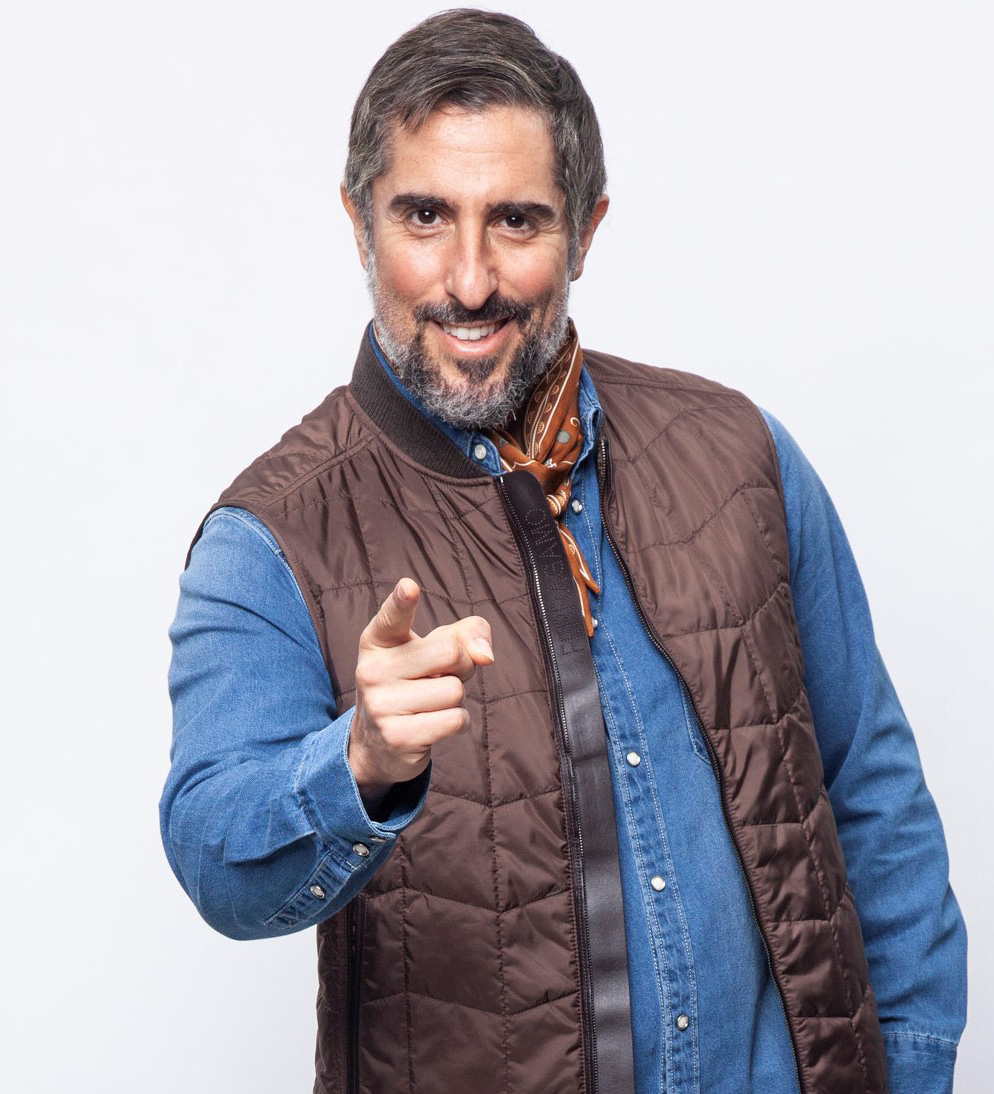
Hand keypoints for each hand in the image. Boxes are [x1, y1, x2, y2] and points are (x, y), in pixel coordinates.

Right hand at [348, 578, 493, 810]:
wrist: (379, 742)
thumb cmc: (415, 682)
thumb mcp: (436, 650)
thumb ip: (467, 634)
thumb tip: (486, 655)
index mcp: (377, 641)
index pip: (392, 617)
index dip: (402, 601)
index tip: (409, 586)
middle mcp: (372, 670)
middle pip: (450, 653)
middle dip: (462, 666)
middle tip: (440, 677)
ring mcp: (381, 705)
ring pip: (454, 691)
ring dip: (456, 699)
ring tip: (431, 703)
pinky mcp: (397, 737)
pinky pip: (455, 720)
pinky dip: (457, 722)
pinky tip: (434, 723)